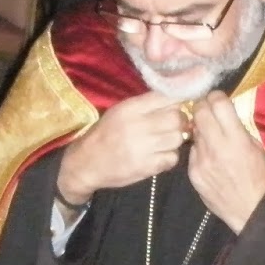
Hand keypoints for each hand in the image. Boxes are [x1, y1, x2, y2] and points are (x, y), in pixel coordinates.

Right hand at [57, 91, 190, 206]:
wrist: (85, 163)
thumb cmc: (104, 134)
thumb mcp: (119, 112)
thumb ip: (146, 105)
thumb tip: (177, 99)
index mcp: (130, 109)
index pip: (167, 97)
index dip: (178, 101)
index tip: (177, 106)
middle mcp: (137, 126)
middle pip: (177, 118)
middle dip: (179, 121)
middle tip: (171, 126)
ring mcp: (143, 147)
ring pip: (178, 138)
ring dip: (175, 140)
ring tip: (164, 142)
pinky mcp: (147, 167)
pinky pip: (173, 158)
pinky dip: (169, 157)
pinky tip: (158, 155)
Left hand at [187, 91, 264, 233]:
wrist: (249, 209)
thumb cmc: (259, 177)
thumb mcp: (256, 148)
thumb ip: (238, 129)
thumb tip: (224, 115)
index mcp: (236, 139)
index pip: (218, 104)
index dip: (215, 97)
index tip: (216, 98)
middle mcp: (216, 146)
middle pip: (199, 113)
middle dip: (201, 106)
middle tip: (206, 109)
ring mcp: (201, 160)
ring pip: (193, 132)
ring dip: (199, 128)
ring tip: (210, 134)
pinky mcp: (192, 172)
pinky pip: (192, 152)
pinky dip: (198, 149)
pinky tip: (208, 156)